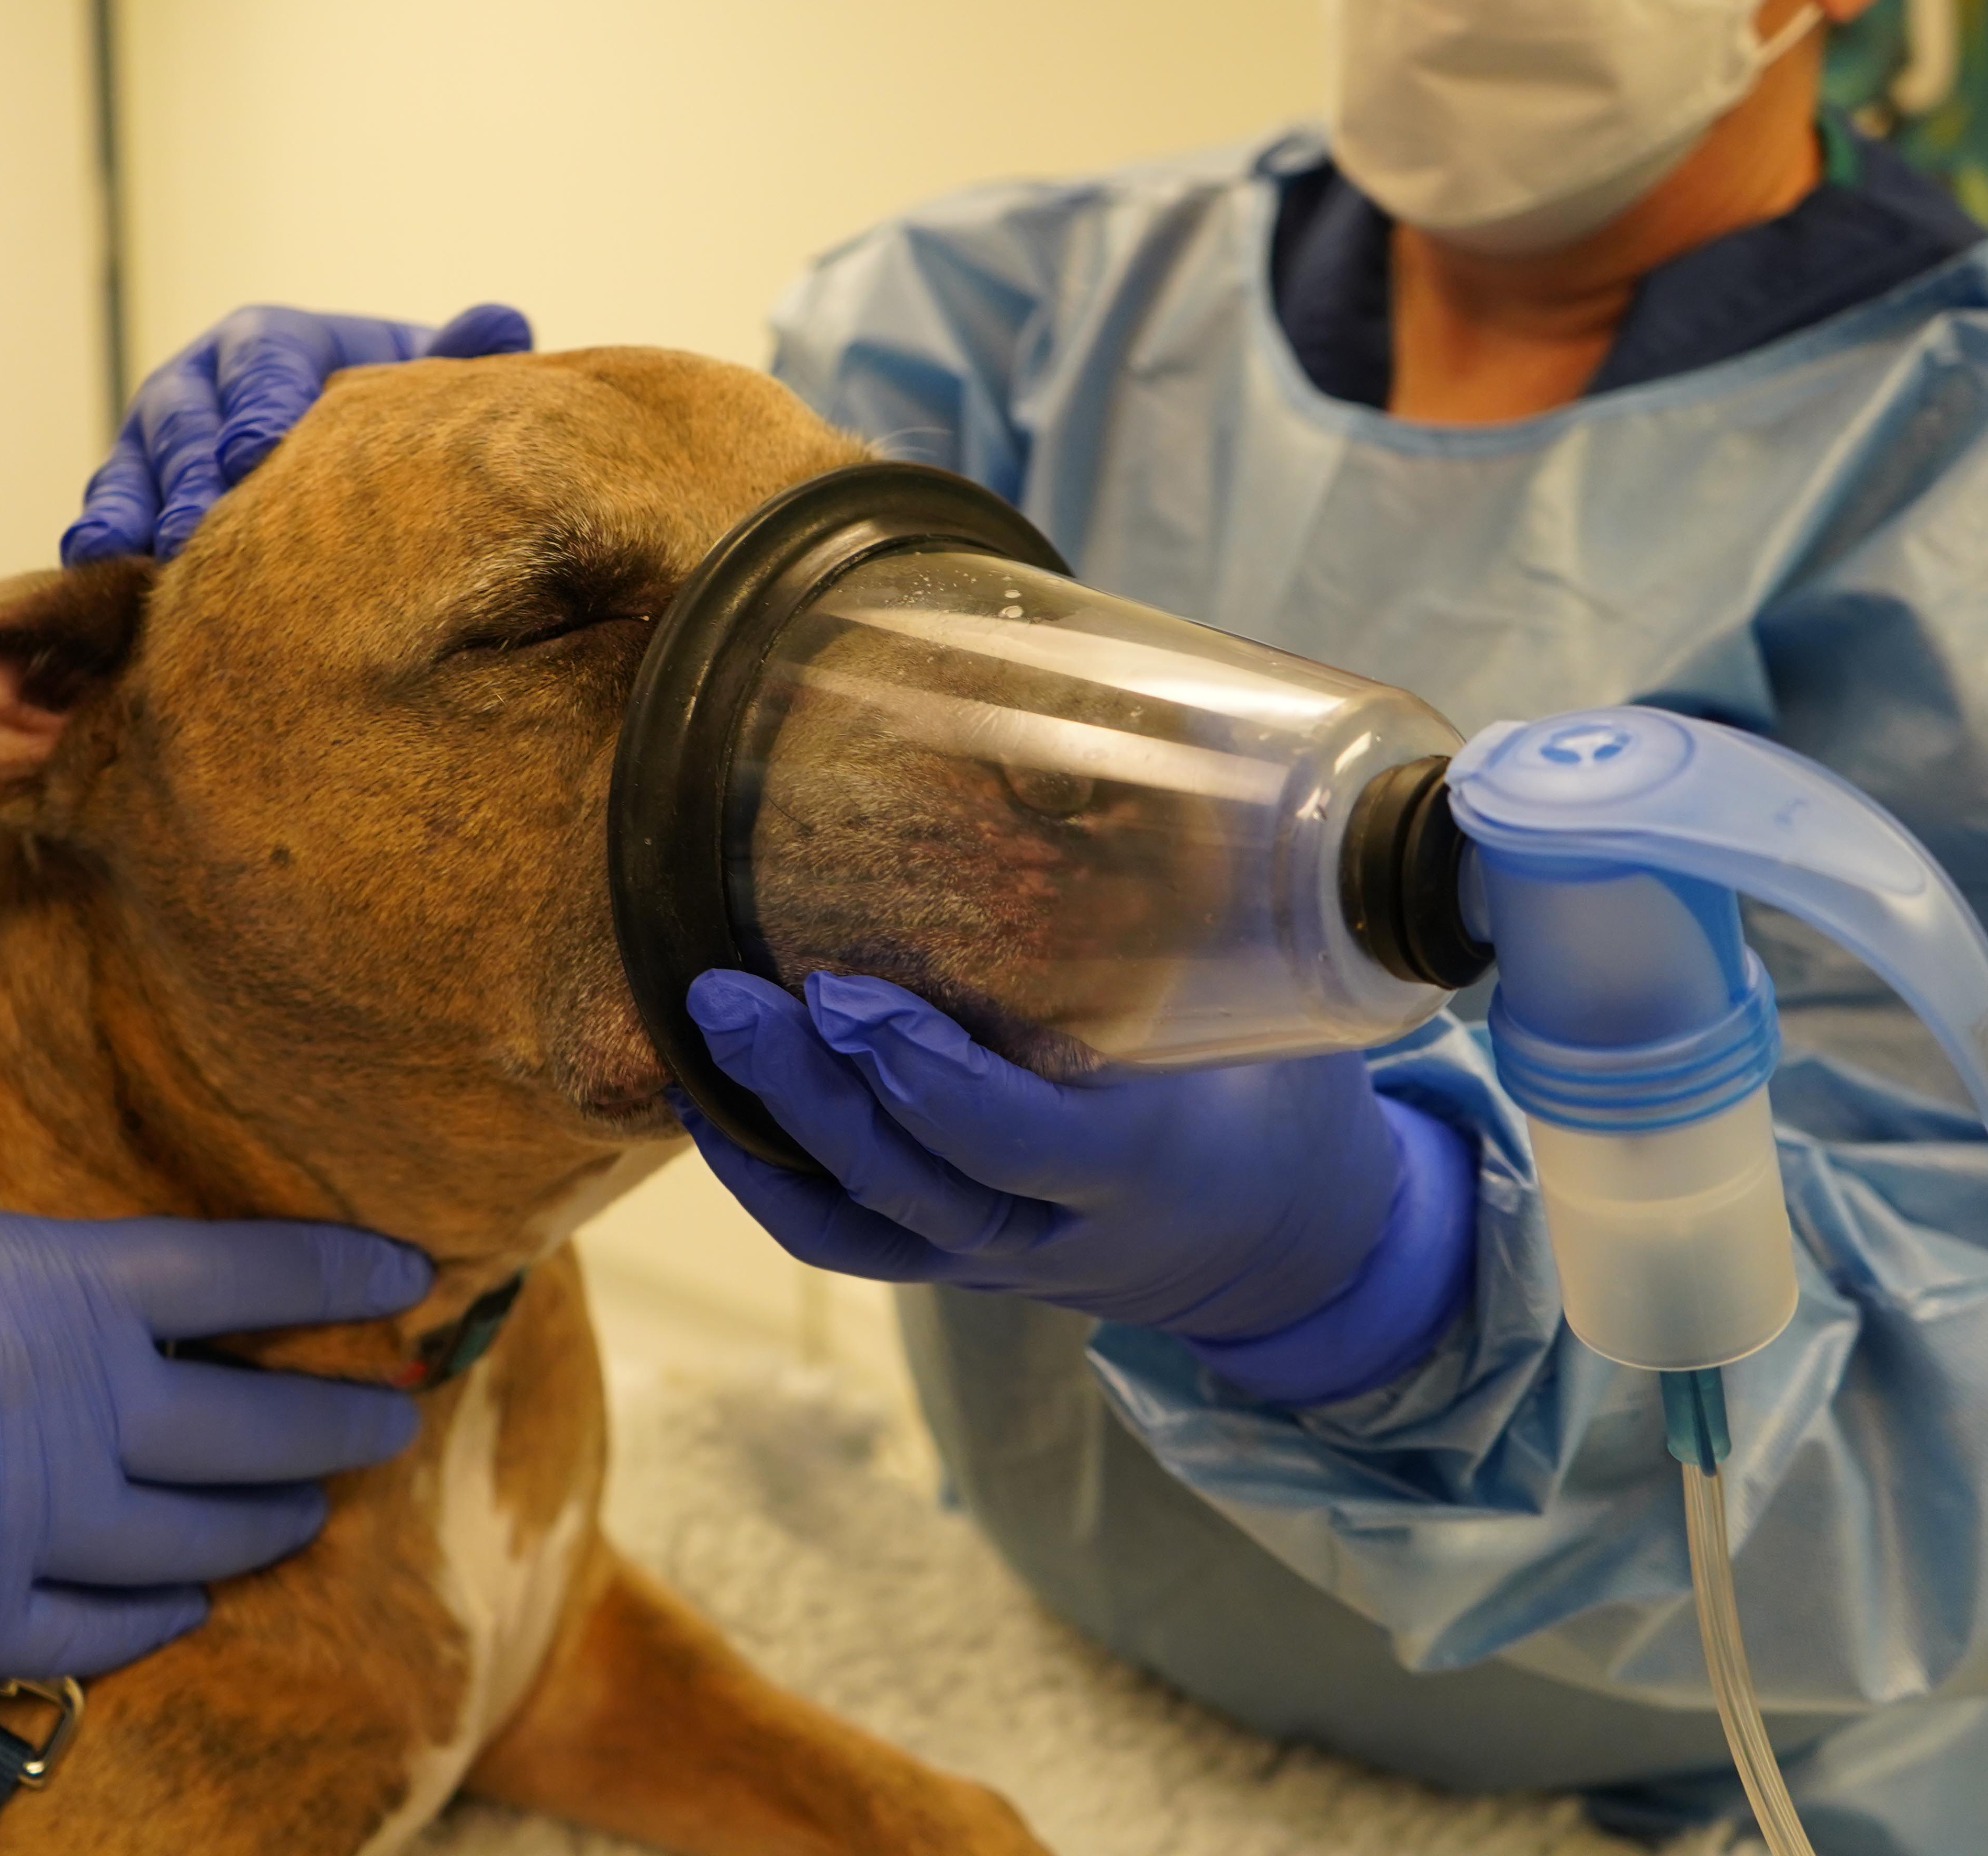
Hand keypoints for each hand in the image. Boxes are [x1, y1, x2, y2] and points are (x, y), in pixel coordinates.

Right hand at [0, 944, 431, 1692]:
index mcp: (58, 1292)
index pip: (248, 1271)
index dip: (342, 1273)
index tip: (413, 1278)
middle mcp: (78, 1416)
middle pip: (257, 1423)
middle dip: (340, 1419)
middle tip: (398, 1414)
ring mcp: (31, 1526)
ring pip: (199, 1537)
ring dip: (269, 1520)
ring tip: (312, 1510)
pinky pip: (99, 1629)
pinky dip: (156, 1621)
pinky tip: (186, 1610)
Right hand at [64, 302, 533, 562]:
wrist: (338, 450)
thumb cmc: (383, 415)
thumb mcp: (419, 380)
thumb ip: (455, 355)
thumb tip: (506, 322)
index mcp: (278, 341)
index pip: (267, 361)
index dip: (260, 402)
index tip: (259, 445)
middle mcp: (207, 376)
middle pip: (189, 411)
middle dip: (191, 462)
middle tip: (200, 515)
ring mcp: (161, 430)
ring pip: (139, 457)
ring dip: (139, 500)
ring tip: (142, 548)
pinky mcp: (133, 480)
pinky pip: (110, 497)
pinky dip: (101, 525)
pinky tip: (95, 558)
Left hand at [681, 970, 1473, 1401]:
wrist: (1290, 1243)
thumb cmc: (1277, 1092)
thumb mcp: (1271, 1007)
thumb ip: (1205, 896)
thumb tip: (1161, 720)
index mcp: (1144, 1161)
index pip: (1012, 1136)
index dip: (922, 1074)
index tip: (842, 995)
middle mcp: (1057, 1229)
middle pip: (908, 1181)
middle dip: (807, 1091)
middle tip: (720, 993)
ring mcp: (999, 1263)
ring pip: (861, 1223)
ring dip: (766, 1131)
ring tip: (697, 1033)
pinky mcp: (957, 1266)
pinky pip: (847, 1243)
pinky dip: (770, 1180)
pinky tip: (708, 1102)